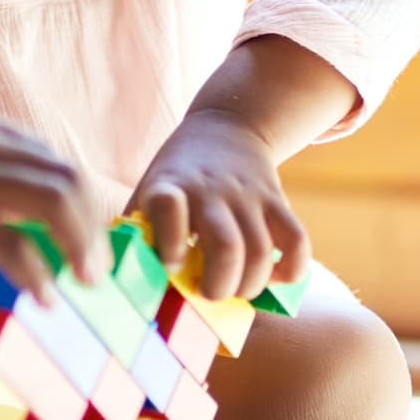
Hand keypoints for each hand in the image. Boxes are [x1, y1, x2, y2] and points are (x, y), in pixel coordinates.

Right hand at [0, 85, 105, 297]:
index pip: (46, 154)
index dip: (71, 195)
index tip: (77, 230)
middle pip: (68, 175)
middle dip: (92, 224)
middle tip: (95, 267)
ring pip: (58, 201)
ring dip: (80, 245)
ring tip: (84, 283)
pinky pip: (12, 244)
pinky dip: (36, 273)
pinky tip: (42, 299)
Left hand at [128, 108, 309, 302]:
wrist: (226, 126)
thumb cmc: (177, 176)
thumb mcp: (149, 190)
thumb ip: (138, 232)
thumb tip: (122, 285)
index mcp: (170, 188)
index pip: (168, 208)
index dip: (170, 245)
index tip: (172, 266)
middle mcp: (209, 191)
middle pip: (226, 247)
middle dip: (219, 286)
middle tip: (209, 293)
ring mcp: (247, 196)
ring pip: (261, 252)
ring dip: (250, 285)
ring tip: (236, 289)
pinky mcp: (276, 200)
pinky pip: (297, 242)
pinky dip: (290, 271)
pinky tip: (273, 277)